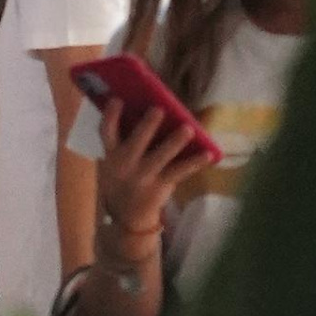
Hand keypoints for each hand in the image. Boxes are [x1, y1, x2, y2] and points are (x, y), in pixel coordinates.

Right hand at [96, 102, 205, 250]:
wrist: (128, 216)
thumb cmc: (126, 176)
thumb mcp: (117, 161)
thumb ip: (127, 138)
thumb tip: (148, 105)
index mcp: (112, 154)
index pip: (106, 132)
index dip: (111, 116)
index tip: (118, 99)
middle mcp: (125, 165)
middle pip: (135, 143)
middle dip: (147, 127)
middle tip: (159, 109)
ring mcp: (143, 177)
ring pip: (160, 158)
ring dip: (174, 143)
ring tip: (188, 129)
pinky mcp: (160, 186)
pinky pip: (180, 172)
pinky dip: (195, 162)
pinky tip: (209, 154)